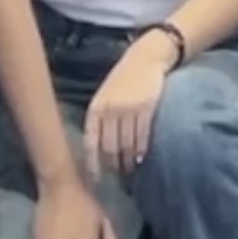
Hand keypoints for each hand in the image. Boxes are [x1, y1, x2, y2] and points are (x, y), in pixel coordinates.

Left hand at [88, 31, 177, 173]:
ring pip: (127, 145)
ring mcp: (128, 109)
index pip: (91, 142)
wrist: (146, 58)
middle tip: (117, 178)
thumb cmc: (123, 80)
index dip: (92, 163)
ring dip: (128, 162)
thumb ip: (100, 120)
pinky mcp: (146, 108)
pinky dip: (141, 151)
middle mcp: (110, 110)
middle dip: (113, 166)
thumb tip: (97, 151)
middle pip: (110, 148)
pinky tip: (141, 158)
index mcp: (96, 108)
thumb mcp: (104, 96)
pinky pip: (142, 137)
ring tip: (130, 171)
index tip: (95, 179)